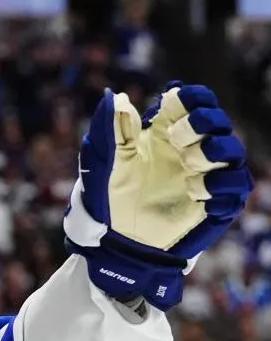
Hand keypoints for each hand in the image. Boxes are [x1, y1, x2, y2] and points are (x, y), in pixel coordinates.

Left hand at [64, 82, 252, 309]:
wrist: (116, 243)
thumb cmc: (109, 200)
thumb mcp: (103, 165)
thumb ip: (110, 131)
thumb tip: (115, 98)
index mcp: (164, 134)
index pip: (193, 101)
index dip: (191, 97)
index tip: (172, 102)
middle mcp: (189, 150)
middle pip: (217, 121)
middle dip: (202, 122)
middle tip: (176, 137)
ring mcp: (205, 176)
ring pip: (232, 150)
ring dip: (212, 151)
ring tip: (187, 164)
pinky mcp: (215, 203)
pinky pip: (237, 185)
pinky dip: (221, 183)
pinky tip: (196, 189)